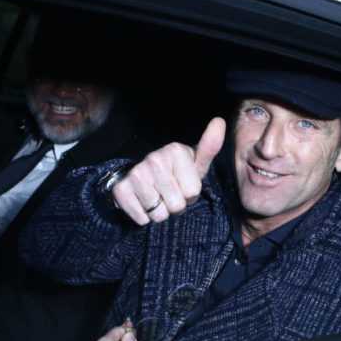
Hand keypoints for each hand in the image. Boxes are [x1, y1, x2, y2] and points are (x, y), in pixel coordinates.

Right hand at [111, 117, 225, 224]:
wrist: (142, 178)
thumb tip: (219, 121)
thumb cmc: (176, 172)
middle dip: (175, 205)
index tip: (182, 184)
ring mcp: (136, 174)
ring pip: (159, 214)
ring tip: (157, 197)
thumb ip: (209, 147)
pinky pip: (142, 218)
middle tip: (169, 193)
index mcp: (175, 151)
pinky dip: (144, 217)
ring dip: (160, 212)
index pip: (192, 193)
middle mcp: (154, 159)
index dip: (190, 195)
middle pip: (177, 205)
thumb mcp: (196, 163)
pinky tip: (143, 202)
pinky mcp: (121, 190)